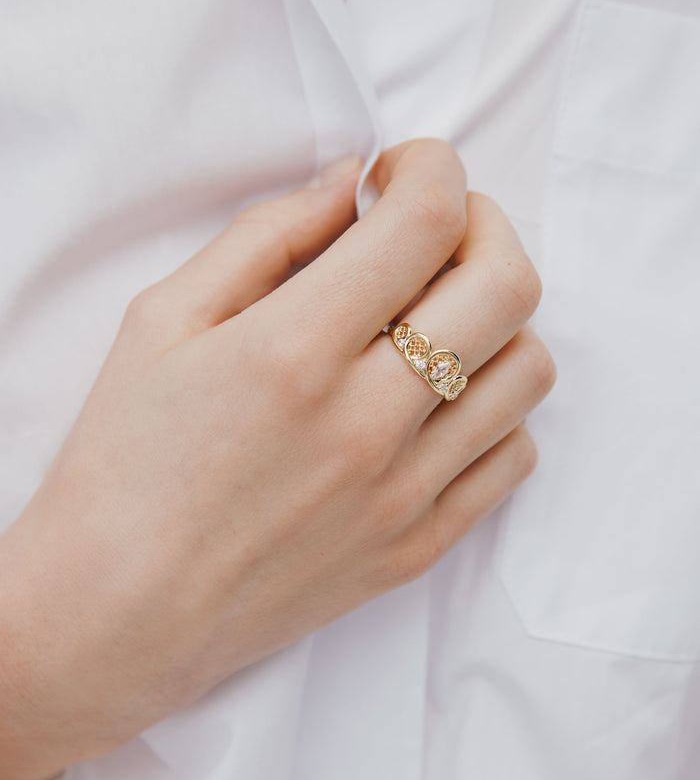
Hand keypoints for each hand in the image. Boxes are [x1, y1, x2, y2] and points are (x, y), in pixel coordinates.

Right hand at [0, 140, 554, 779]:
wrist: (118, 612)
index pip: (427, 220)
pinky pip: (513, 458)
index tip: (398, 172)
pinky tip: (438, 400)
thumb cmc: (124, 463)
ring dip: (499, 318)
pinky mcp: (416, 547)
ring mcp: (402, 492)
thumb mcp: (162, 322)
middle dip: (487, 223)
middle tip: (437, 227)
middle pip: (508, 285)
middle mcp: (366, 422)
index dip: (431, 167)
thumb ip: (264, 237)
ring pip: (529, 371)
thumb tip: (347, 184)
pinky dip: (495, 408)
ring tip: (441, 317)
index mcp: (294, 350)